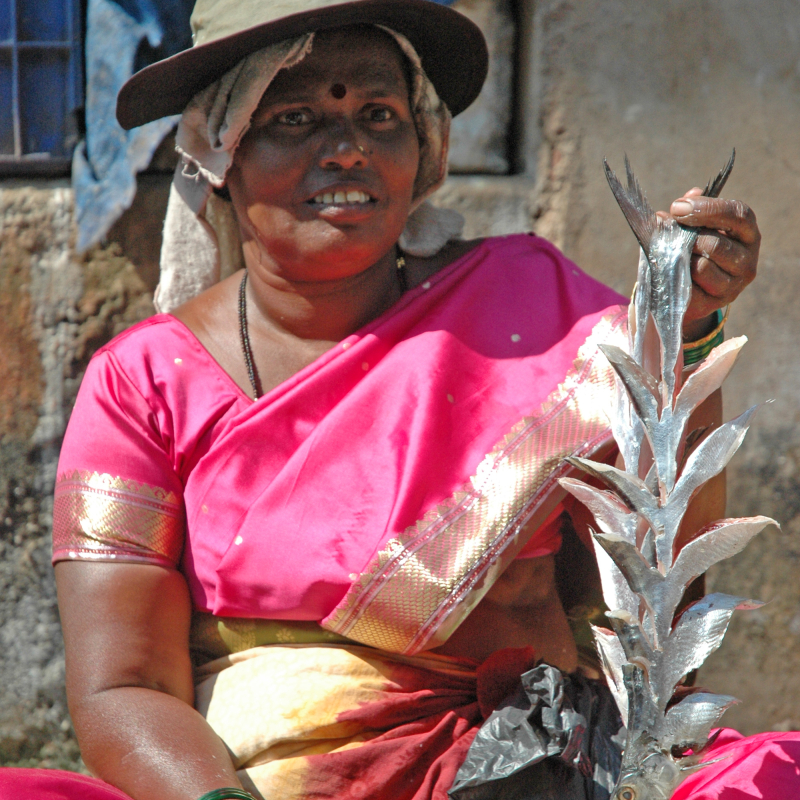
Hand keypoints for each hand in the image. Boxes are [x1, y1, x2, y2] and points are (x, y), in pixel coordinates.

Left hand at [666, 187, 759, 340]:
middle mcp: (746, 260)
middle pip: (715, 244)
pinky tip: (668, 273)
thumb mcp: (692, 228)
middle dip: (687, 237)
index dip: (708, 208)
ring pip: (701, 267)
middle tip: (668, 233)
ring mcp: (733, 285)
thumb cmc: (693, 251)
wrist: (685, 291)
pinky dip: (674, 278)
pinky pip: (688, 288)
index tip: (677, 207)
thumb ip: (687, 214)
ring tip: (668, 254)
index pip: (738, 215)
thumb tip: (675, 207)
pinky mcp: (714, 303)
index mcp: (747, 234)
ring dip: (679, 259)